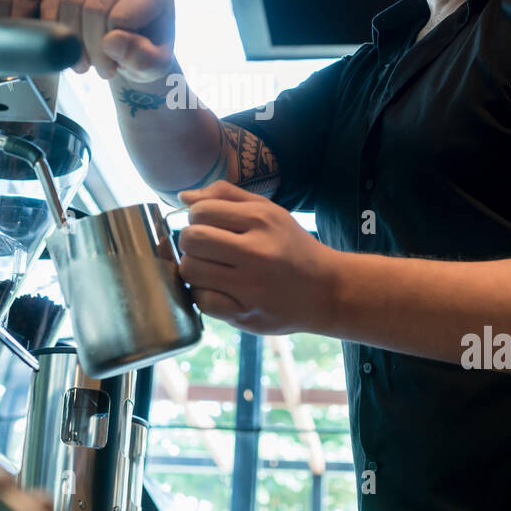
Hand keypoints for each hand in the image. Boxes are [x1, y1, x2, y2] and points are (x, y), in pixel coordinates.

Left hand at [176, 181, 340, 333]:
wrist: (326, 291)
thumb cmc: (291, 246)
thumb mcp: (268, 211)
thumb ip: (226, 196)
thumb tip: (183, 196)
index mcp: (261, 220)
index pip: (200, 211)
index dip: (197, 217)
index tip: (209, 225)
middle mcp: (256, 251)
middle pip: (191, 239)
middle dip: (191, 241)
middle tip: (206, 247)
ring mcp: (251, 286)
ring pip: (190, 270)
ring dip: (194, 267)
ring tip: (211, 267)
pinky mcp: (246, 313)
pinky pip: (201, 300)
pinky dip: (203, 294)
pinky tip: (218, 289)